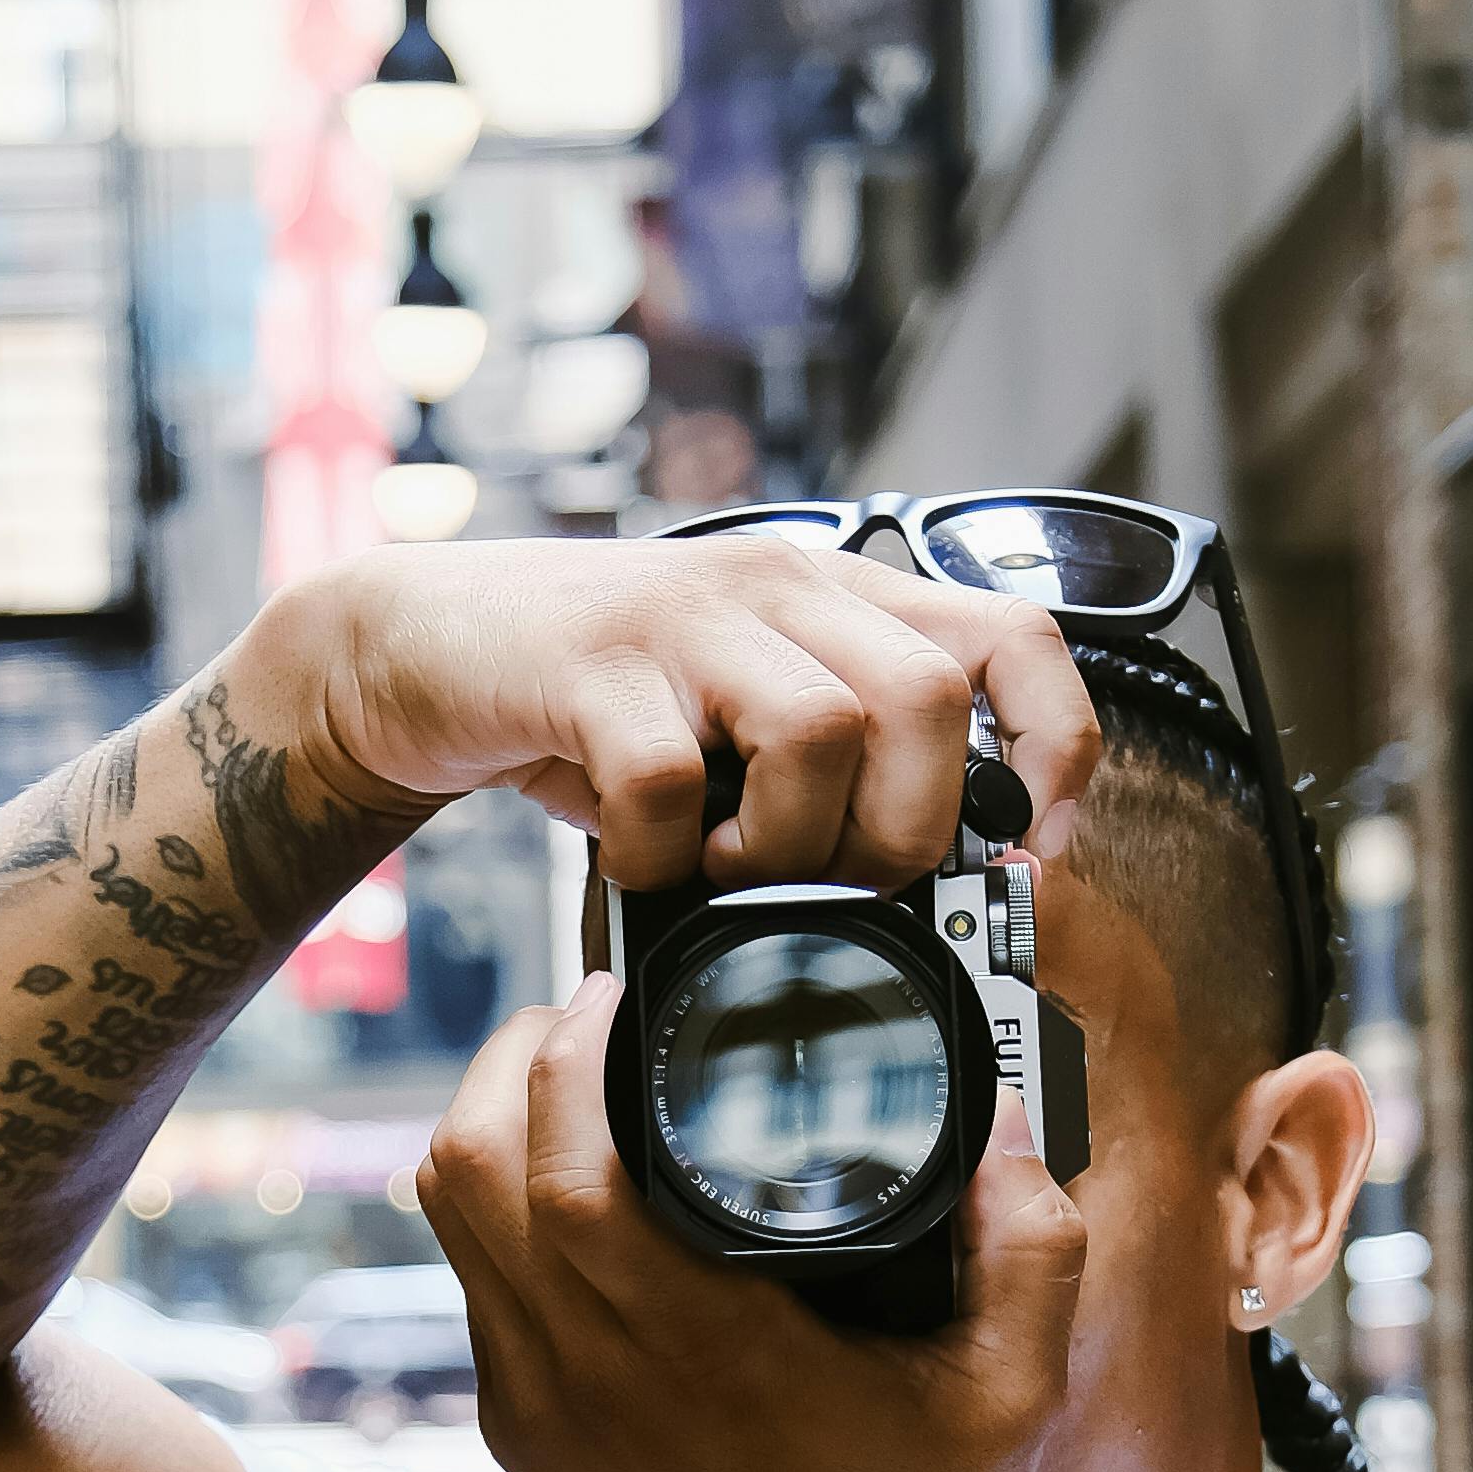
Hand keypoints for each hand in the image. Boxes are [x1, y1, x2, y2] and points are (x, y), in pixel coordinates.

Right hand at [254, 536, 1096, 897]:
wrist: (419, 649)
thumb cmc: (599, 705)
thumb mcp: (738, 718)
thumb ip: (838, 767)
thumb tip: (949, 885)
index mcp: (837, 596)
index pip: (1012, 634)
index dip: (1053, 745)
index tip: (1030, 848)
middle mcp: (777, 587)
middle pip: (924, 698)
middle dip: (899, 830)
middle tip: (833, 883)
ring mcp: (684, 616)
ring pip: (821, 730)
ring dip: (785, 843)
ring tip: (726, 868)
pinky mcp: (590, 666)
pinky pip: (670, 778)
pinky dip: (664, 853)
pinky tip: (638, 860)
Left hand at [423, 980, 1089, 1471]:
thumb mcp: (1012, 1404)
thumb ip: (1035, 1256)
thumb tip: (1015, 1139)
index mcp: (697, 1343)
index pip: (564, 1169)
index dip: (562, 1060)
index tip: (607, 996)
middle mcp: (591, 1366)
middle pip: (470, 1168)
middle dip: (505, 1060)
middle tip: (574, 1012)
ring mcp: (537, 1402)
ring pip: (447, 1219)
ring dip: (481, 1123)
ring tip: (551, 1071)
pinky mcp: (517, 1430)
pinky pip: (469, 1283)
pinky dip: (490, 1210)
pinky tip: (551, 1177)